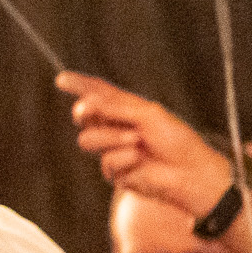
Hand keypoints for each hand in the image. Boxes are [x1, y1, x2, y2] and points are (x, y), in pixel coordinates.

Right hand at [58, 71, 232, 217]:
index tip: (61, 79)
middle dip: (85, 111)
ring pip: (88, 140)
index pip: (99, 94)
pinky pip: (106, 161)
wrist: (189, 172)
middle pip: (85, 116)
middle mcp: (116, 128)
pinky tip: (140, 161)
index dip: (80, 85)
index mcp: (126, 110)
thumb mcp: (147, 114)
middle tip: (86, 109)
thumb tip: (84, 104)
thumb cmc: (176, 139)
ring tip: (136, 141)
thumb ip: (115, 108)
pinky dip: (124, 158)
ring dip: (111, 138)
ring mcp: (113, 151)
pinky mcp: (115, 173)